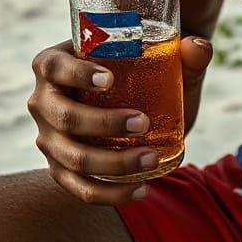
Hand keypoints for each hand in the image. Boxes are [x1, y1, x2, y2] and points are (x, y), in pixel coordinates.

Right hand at [28, 36, 212, 204]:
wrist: (130, 95)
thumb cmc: (140, 68)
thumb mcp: (162, 57)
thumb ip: (185, 51)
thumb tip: (198, 48)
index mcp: (52, 64)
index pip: (54, 67)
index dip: (78, 74)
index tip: (110, 79)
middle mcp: (43, 101)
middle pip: (65, 117)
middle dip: (103, 123)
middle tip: (143, 122)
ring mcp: (48, 139)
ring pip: (74, 158)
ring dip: (113, 162)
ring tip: (151, 158)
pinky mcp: (61, 169)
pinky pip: (80, 189)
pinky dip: (110, 193)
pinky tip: (141, 188)